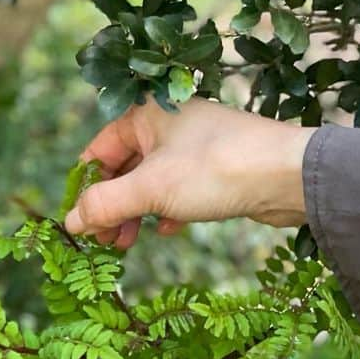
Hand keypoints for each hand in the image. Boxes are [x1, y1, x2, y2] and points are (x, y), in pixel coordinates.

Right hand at [64, 96, 315, 248]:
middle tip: (103, 241)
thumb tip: (71, 223)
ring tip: (128, 243)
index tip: (77, 221)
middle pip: (123, 168)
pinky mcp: (216, 170)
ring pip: (151, 183)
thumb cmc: (215, 169)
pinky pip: (179, 191)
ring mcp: (194, 147)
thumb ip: (105, 204)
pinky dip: (167, 211)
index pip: (99, 149)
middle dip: (110, 206)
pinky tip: (168, 230)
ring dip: (136, 213)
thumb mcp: (150, 189)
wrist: (288, 176)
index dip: (85, 186)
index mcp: (147, 114)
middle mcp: (168, 125)